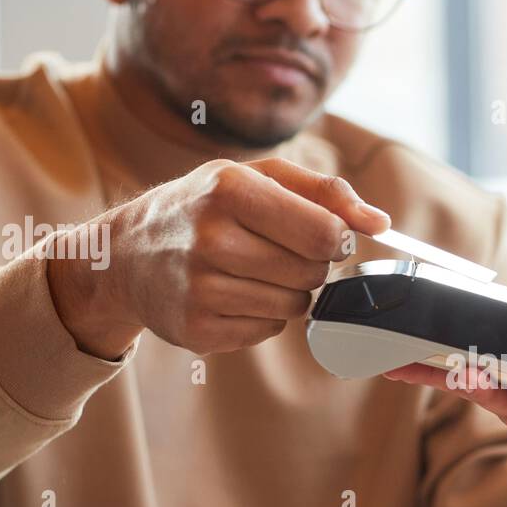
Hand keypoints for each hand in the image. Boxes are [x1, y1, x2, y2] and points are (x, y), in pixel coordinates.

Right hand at [47, 158, 389, 357]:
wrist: (126, 254)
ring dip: (287, 291)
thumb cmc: (205, 207)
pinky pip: (268, 330)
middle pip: (313, 272)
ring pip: (295, 305)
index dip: (336, 239)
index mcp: (230, 189)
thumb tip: (380, 223)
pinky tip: (232, 294)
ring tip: (251, 271)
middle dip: (310, 265)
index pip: (325, 233)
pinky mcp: (198, 330)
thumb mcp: (256, 177)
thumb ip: (325, 192)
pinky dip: (262, 315)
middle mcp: (211, 238)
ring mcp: (200, 289)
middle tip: (277, 251)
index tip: (324, 235)